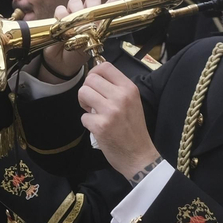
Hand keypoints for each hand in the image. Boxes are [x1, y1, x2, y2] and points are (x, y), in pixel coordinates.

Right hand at [37, 0, 121, 82]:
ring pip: (75, 1)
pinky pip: (61, 9)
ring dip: (76, 9)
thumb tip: (113, 17)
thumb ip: (103, 29)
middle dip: (92, 4)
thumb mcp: (95, 42)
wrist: (64, 61)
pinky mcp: (60, 16)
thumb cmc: (82, 51)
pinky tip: (64, 23)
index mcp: (100, 19)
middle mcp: (88, 13)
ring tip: (75, 23)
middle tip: (91, 16)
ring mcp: (74, 14)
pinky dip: (62, 15)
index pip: (112, 3)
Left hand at [78, 61, 156, 178]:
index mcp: (129, 88)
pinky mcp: (101, 126)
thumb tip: (95, 77)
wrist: (139, 155)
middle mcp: (121, 96)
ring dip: (84, 104)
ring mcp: (111, 111)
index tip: (94, 84)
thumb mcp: (132, 102)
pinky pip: (83, 116)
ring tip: (93, 112)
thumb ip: (116, 88)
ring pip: (83, 93)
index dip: (94, 72)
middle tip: (92, 102)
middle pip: (90, 79)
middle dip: (86, 90)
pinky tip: (98, 128)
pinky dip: (87, 122)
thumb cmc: (134, 128)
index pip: (105, 66)